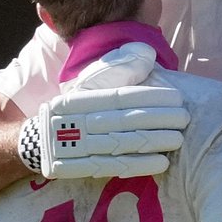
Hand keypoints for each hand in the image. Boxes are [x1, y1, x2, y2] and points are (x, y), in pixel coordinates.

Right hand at [17, 43, 189, 179]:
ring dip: (154, 142)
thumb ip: (119, 68)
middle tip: (185, 118)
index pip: (120, 96)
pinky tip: (162, 162)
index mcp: (79, 98)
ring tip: (179, 139)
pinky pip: (114, 167)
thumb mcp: (89, 83)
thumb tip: (147, 53)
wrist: (37, 142)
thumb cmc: (73, 108)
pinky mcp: (82, 169)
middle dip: (159, 119)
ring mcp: (79, 147)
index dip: (150, 96)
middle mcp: (77, 121)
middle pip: (124, 120)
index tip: (177, 97)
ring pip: (123, 144)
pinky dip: (139, 165)